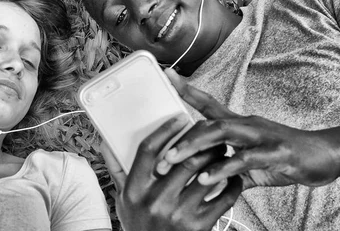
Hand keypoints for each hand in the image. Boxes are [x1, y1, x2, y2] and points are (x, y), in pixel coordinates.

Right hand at [102, 117, 241, 230]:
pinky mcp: (199, 227)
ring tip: (223, 152)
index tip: (180, 119)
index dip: (165, 131)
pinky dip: (232, 184)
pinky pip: (223, 198)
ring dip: (218, 160)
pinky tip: (233, 177)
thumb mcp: (123, 199)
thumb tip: (106, 142)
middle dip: (201, 144)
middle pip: (182, 160)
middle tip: (211, 136)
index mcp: (135, 190)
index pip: (148, 151)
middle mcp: (155, 201)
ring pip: (205, 175)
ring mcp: (178, 215)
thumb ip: (117, 170)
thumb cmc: (139, 224)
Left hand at [162, 68, 339, 188]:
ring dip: (195, 147)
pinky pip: (243, 160)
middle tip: (160, 154)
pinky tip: (206, 179)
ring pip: (222, 134)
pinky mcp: (274, 153)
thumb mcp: (251, 162)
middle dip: (182, 136)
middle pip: (208, 122)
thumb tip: (207, 179)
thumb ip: (228, 168)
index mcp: (238, 124)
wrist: (324, 157)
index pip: (208, 104)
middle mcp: (246, 125)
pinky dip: (223, 169)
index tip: (167, 75)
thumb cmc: (285, 156)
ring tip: (174, 160)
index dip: (187, 90)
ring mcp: (260, 136)